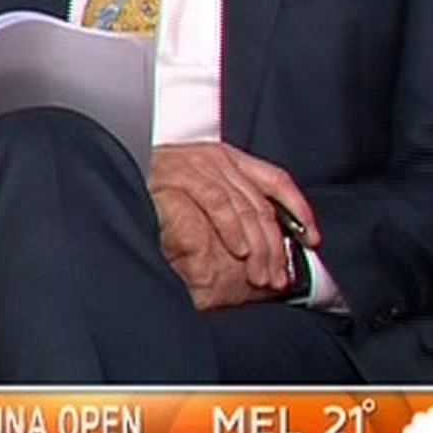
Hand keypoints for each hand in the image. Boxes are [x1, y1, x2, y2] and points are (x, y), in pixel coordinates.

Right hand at [148, 143, 318, 292]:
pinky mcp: (182, 174)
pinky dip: (232, 228)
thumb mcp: (200, 192)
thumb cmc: (154, 189)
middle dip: (276, 245)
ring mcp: (199, 164)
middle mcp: (218, 157)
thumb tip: (269, 238)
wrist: (121, 168)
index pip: (276, 180)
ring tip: (261, 274)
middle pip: (262, 203)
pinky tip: (239, 251)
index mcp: (228, 157)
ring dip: (258, 246)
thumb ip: (231, 206)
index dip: (298, 210)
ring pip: (245, 207)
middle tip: (279, 276)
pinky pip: (218, 203)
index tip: (312, 238)